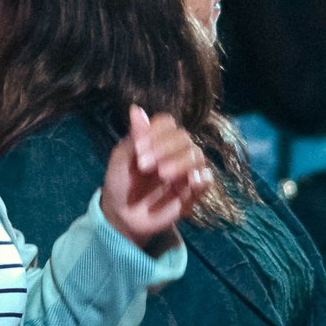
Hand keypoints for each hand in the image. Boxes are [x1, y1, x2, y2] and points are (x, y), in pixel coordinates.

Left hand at [98, 106, 211, 250]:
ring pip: (196, 155)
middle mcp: (173, 151)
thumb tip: (135, 109)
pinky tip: (191, 180)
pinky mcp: (192, 191)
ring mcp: (184, 170)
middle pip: (183, 137)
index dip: (156, 132)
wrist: (122, 216)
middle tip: (145, 166)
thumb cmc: (119, 183)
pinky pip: (206, 179)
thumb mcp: (120, 160)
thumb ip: (133, 138)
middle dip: (166, 148)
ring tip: (163, 175)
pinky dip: (202, 177)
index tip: (139, 149)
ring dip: (181, 161)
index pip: (167, 123)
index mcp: (156, 139)